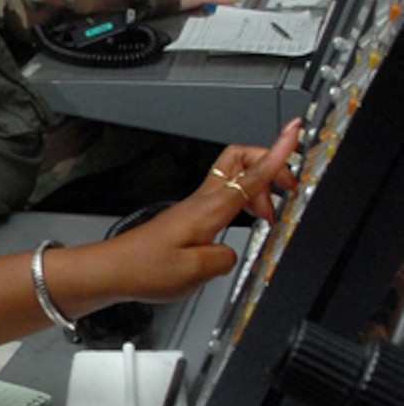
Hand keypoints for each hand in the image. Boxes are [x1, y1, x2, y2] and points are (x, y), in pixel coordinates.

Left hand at [96, 121, 299, 302]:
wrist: (110, 271)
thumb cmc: (143, 269)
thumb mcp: (194, 273)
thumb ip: (224, 260)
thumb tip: (232, 254)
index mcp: (208, 209)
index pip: (252, 175)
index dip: (278, 153)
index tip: (294, 132)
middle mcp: (201, 202)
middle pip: (241, 159)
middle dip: (271, 163)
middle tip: (288, 186)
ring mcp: (194, 207)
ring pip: (234, 177)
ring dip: (259, 188)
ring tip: (268, 213)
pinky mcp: (188, 217)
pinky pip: (223, 196)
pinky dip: (243, 201)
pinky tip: (244, 220)